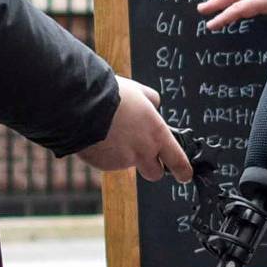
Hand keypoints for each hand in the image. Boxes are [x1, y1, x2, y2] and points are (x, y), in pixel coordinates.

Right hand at [76, 76, 192, 180]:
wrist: (81, 105)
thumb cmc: (112, 95)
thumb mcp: (139, 91)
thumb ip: (151, 101)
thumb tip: (154, 105)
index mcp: (156, 134)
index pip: (178, 161)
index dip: (184, 171)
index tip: (185, 175)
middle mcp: (142, 152)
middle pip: (155, 174)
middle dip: (153, 168)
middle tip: (145, 155)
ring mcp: (121, 161)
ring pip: (127, 164)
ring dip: (122, 153)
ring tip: (110, 130)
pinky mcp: (102, 164)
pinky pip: (107, 161)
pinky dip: (104, 152)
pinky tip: (97, 135)